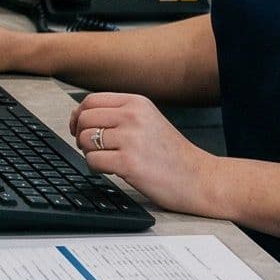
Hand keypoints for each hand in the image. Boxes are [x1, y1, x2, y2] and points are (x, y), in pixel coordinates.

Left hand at [67, 91, 221, 215]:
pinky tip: (112, 170)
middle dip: (82, 136)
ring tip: (107, 160)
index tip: (79, 129)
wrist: (201, 179)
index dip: (79, 116)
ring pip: (85, 140)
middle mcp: (134, 116)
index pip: (91, 101)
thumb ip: (119, 115)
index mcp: (137, 103)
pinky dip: (97, 168)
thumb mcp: (149, 121)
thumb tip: (79, 116)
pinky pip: (93, 161)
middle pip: (84, 119)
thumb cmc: (173, 155)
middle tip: (93, 149)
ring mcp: (131, 139)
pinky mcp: (129, 163)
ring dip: (89, 153)